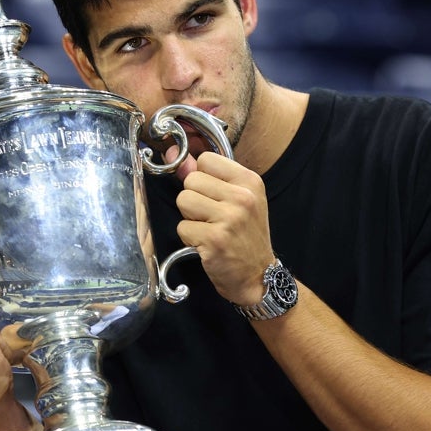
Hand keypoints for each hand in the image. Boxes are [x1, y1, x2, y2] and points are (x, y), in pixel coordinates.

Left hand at [173, 151, 275, 306]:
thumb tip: (171, 154)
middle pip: (191, 180)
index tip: (213, 195)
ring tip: (208, 228)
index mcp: (249, 181)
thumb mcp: (237, 199)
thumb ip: (206, 175)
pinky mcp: (215, 239)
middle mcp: (242, 197)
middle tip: (212, 217)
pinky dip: (190, 238)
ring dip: (189, 218)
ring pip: (183, 200)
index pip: (206, 160)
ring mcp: (229, 218)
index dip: (202, 177)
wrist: (259, 275)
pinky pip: (182, 227)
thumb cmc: (245, 236)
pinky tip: (206, 244)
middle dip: (194, 199)